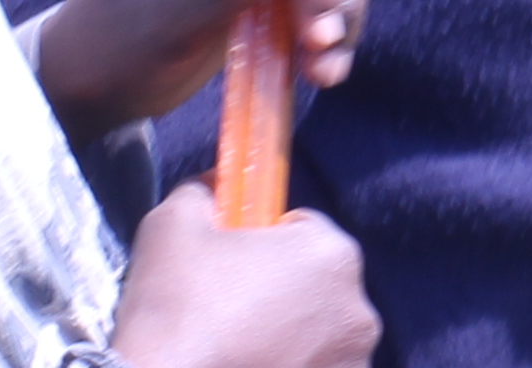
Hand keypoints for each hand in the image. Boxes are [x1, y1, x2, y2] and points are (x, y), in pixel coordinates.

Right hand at [112, 184, 378, 367]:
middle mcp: (360, 309)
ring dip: (290, 338)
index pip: (303, 231)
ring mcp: (353, 360)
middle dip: (280, 294)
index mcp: (333, 253)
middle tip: (227, 316)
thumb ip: (203, 192)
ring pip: (318, 336)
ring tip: (235, 351)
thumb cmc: (172, 312)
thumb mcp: (172, 227)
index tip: (230, 270)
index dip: (262, 245)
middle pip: (316, 288)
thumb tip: (216, 182)